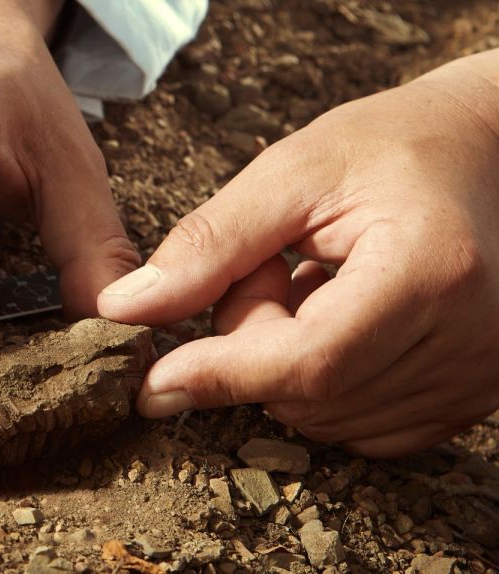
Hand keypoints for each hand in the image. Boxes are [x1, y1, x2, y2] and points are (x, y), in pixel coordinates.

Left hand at [98, 49, 498, 456]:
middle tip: (269, 266)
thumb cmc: (392, 146)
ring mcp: (476, 377)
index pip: (310, 361)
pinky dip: (320, 384)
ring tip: (310, 282)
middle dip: (252, 343)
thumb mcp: (290, 172)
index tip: (150, 382)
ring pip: (325, 417)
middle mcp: (469, 341)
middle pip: (308, 393)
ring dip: (284, 363)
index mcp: (430, 272)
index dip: (222, 375)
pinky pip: (358, 426)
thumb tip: (127, 310)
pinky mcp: (467, 397)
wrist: (481, 151)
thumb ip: (209, 244)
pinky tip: (333, 318)